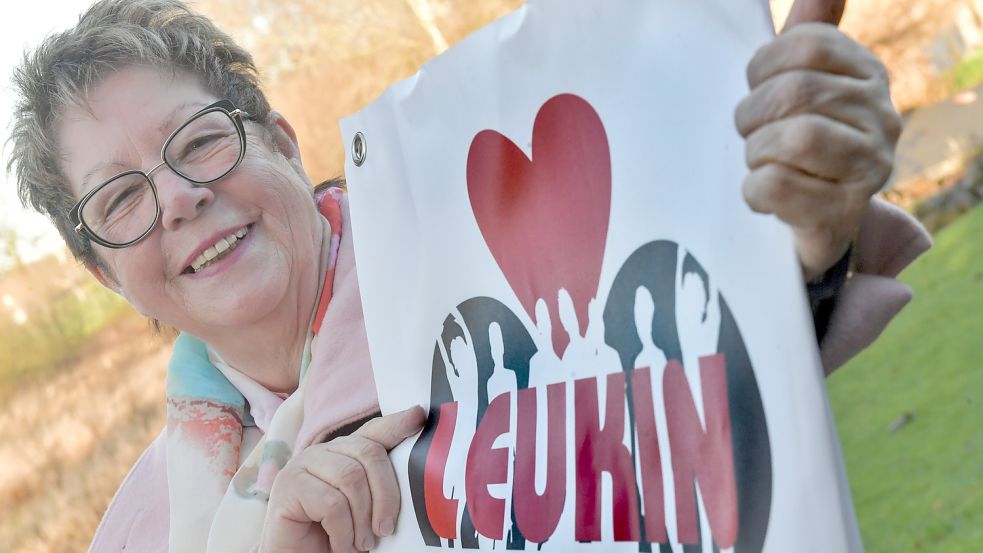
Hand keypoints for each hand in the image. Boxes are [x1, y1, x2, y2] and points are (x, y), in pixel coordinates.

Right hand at [260, 406, 425, 552]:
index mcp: (344, 453)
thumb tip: (419, 469)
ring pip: (350, 476)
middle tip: (385, 529)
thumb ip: (382, 487)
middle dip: (386, 495)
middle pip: (369, 453)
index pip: (374, 431)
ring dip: (362, 518)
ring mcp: (301, 465)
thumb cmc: (337, 538)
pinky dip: (343, 531)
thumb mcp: (367, 510)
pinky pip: (331, 502)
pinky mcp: (287, 486)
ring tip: (361, 543)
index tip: (419, 417)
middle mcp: (322, 452)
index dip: (397, 424)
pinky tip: (340, 545)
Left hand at [735, 0, 900, 279]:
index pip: (806, 45)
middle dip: (754, 115)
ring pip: (794, 138)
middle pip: (795, 91)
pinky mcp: (841, 214)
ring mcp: (868, 168)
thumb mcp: (802, 87)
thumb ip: (809, 36)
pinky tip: (763, 194)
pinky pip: (776, 185)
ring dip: (756, 152)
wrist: (811, 225)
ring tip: (761, 163)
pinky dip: (754, 190)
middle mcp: (881, 117)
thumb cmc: (797, 147)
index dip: (763, 68)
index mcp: (868, 75)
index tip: (758, 91)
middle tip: (753, 135)